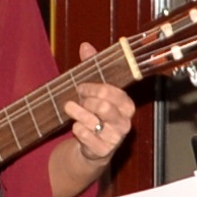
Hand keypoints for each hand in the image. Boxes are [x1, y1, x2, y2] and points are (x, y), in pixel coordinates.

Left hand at [61, 46, 135, 162]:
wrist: (93, 146)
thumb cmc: (95, 114)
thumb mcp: (95, 91)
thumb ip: (92, 68)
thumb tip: (86, 46)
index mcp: (126, 104)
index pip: (112, 92)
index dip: (94, 87)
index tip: (82, 86)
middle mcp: (125, 121)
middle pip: (103, 106)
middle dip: (86, 100)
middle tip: (77, 98)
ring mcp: (115, 138)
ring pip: (93, 121)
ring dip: (78, 112)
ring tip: (70, 107)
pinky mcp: (104, 150)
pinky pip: (86, 136)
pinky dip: (77, 129)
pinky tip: (76, 127)